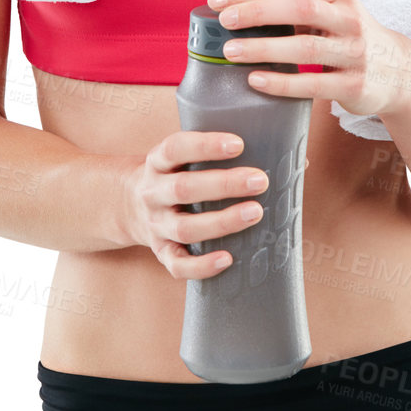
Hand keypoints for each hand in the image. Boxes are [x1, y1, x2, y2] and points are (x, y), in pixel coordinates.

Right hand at [122, 128, 273, 280]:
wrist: (130, 206)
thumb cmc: (175, 176)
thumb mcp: (180, 158)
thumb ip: (215, 154)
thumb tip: (280, 153)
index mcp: (158, 162)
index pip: (175, 149)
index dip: (205, 146)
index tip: (238, 144)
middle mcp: (152, 193)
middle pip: (183, 189)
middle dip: (224, 185)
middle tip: (260, 181)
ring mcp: (155, 225)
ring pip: (184, 228)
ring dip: (222, 221)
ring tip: (256, 213)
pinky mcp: (161, 252)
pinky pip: (178, 265)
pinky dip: (201, 266)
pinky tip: (228, 259)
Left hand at [208, 0, 410, 120]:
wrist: (396, 72)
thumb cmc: (343, 34)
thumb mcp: (318, 7)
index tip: (218, 0)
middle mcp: (349, 18)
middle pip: (300, 8)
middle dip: (257, 12)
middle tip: (224, 22)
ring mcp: (355, 52)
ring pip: (306, 47)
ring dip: (264, 49)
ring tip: (231, 52)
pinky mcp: (355, 85)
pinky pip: (314, 84)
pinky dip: (282, 83)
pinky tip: (256, 80)